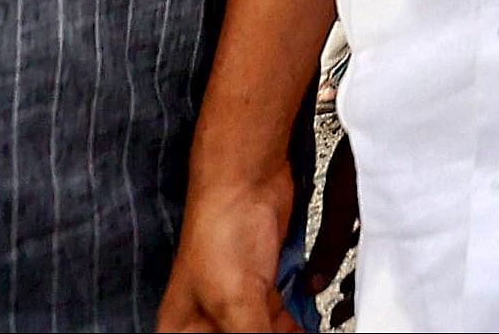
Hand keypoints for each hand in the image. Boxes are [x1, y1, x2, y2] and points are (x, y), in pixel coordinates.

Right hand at [157, 173, 300, 331]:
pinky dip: (299, 327)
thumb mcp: (235, 302)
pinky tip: (316, 326)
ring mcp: (238, 307)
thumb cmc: (221, 234)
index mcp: (181, 333)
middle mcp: (206, 325)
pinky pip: (284, 324)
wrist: (246, 180)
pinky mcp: (266, 291)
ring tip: (312, 331)